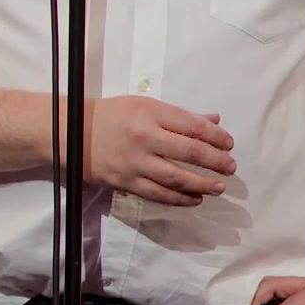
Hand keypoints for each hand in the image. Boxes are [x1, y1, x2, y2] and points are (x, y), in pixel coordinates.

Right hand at [74, 95, 235, 206]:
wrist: (74, 133)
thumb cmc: (114, 115)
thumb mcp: (146, 105)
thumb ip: (180, 116)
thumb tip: (213, 122)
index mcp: (151, 113)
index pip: (192, 126)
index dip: (215, 137)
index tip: (229, 144)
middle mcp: (145, 137)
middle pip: (189, 152)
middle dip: (215, 161)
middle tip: (230, 168)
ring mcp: (135, 162)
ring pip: (176, 177)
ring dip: (201, 184)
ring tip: (218, 187)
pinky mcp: (126, 182)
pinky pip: (158, 194)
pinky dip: (179, 198)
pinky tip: (194, 199)